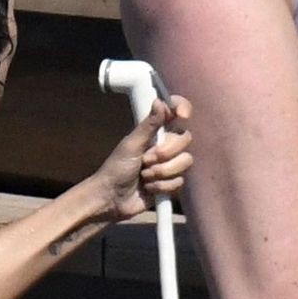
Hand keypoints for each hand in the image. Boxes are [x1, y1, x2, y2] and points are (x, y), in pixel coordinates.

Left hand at [92, 96, 191, 218]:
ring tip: (145, 176)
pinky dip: (162, 187)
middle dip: (165, 153)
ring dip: (161, 172)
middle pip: (185, 139)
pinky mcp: (172, 183)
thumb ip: (149, 124)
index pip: (176, 111)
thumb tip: (160, 100)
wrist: (112, 198)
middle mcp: (166, 145)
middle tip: (145, 160)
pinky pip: (180, 181)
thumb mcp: (131, 144)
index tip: (182, 115)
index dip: (182, 108)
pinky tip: (149, 188)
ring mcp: (171, 164)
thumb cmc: (116, 168)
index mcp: (156, 131)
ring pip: (185, 162)